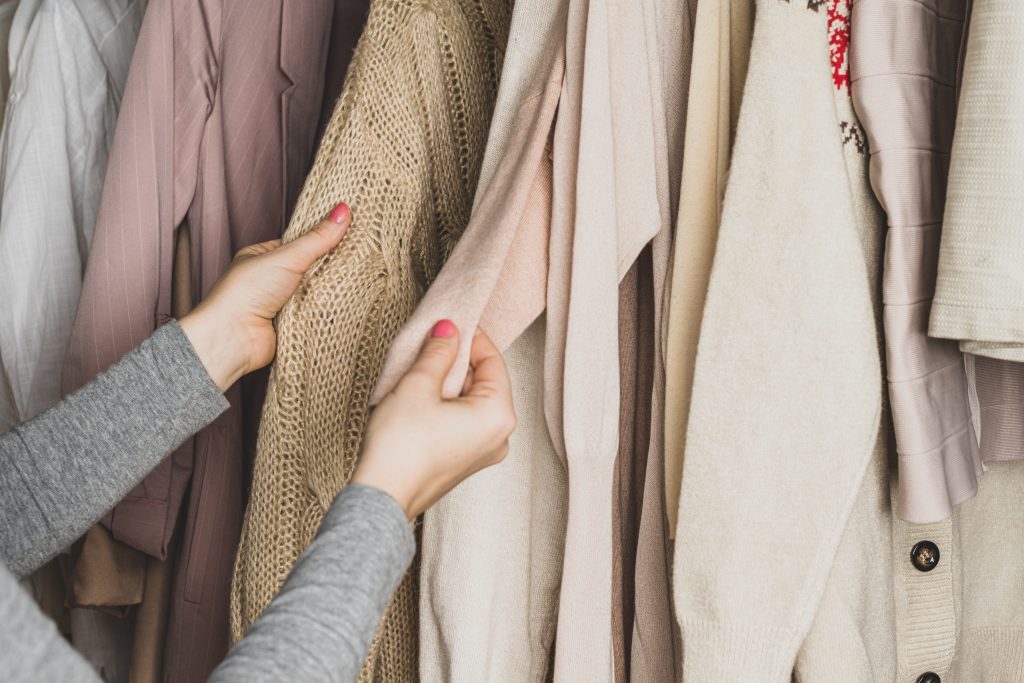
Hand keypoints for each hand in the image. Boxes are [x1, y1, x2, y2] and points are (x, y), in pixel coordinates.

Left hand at [179, 203, 351, 390]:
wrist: (233, 339)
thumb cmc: (247, 292)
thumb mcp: (287, 257)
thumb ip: (318, 237)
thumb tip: (343, 210)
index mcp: (261, 256)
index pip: (299, 244)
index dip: (322, 241)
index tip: (348, 237)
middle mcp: (268, 280)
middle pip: (308, 269)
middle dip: (326, 270)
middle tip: (354, 263)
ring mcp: (278, 303)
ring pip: (312, 293)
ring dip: (325, 293)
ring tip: (350, 285)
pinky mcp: (287, 325)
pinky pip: (312, 314)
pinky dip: (322, 312)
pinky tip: (338, 307)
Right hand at [351, 321, 516, 518]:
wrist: (381, 496)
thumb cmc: (401, 448)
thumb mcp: (418, 385)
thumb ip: (438, 352)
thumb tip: (448, 331)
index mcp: (499, 415)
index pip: (493, 361)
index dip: (470, 338)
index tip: (450, 323)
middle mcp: (499, 437)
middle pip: (485, 382)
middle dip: (457, 362)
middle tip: (430, 344)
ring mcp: (482, 452)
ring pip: (472, 402)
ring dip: (448, 383)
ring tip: (420, 371)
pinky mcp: (463, 461)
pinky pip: (462, 422)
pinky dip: (446, 405)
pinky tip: (420, 398)